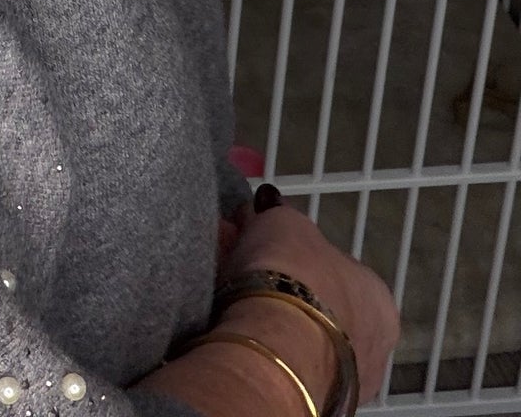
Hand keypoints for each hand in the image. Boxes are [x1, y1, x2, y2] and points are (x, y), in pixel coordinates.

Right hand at [219, 196, 401, 397]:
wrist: (277, 345)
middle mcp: (374, 342)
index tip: (266, 247)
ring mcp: (348, 379)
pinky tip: (232, 326)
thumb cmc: (294, 275)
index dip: (297, 255)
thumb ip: (280, 218)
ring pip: (299, 333)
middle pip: (318, 302)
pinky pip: (282, 359)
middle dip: (279, 282)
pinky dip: (261, 342)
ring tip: (227, 292)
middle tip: (240, 267)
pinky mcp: (316, 401)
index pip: (336, 269)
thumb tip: (267, 209)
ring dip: (268, 312)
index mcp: (378, 296)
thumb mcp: (284, 222)